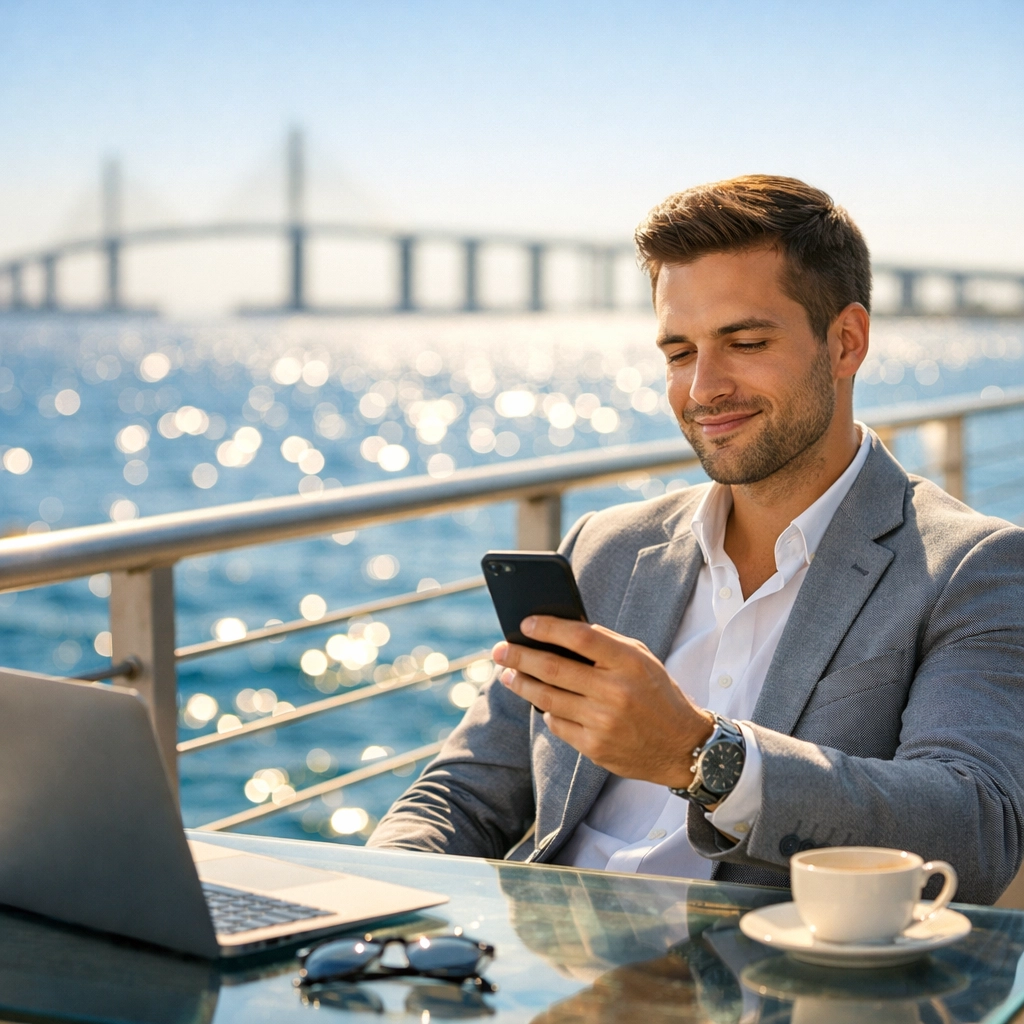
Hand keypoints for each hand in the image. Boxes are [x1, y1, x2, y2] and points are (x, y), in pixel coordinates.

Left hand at [492, 615, 714, 787]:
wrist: (683, 746)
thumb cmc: (657, 694)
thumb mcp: (642, 660)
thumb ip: (606, 644)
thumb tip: (559, 631)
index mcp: (630, 662)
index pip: (580, 637)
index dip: (548, 628)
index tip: (524, 624)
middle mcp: (616, 691)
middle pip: (554, 669)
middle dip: (520, 657)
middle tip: (499, 650)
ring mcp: (603, 722)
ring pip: (547, 698)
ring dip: (522, 684)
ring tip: (508, 675)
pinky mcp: (595, 748)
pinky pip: (557, 724)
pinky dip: (546, 711)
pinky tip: (541, 702)